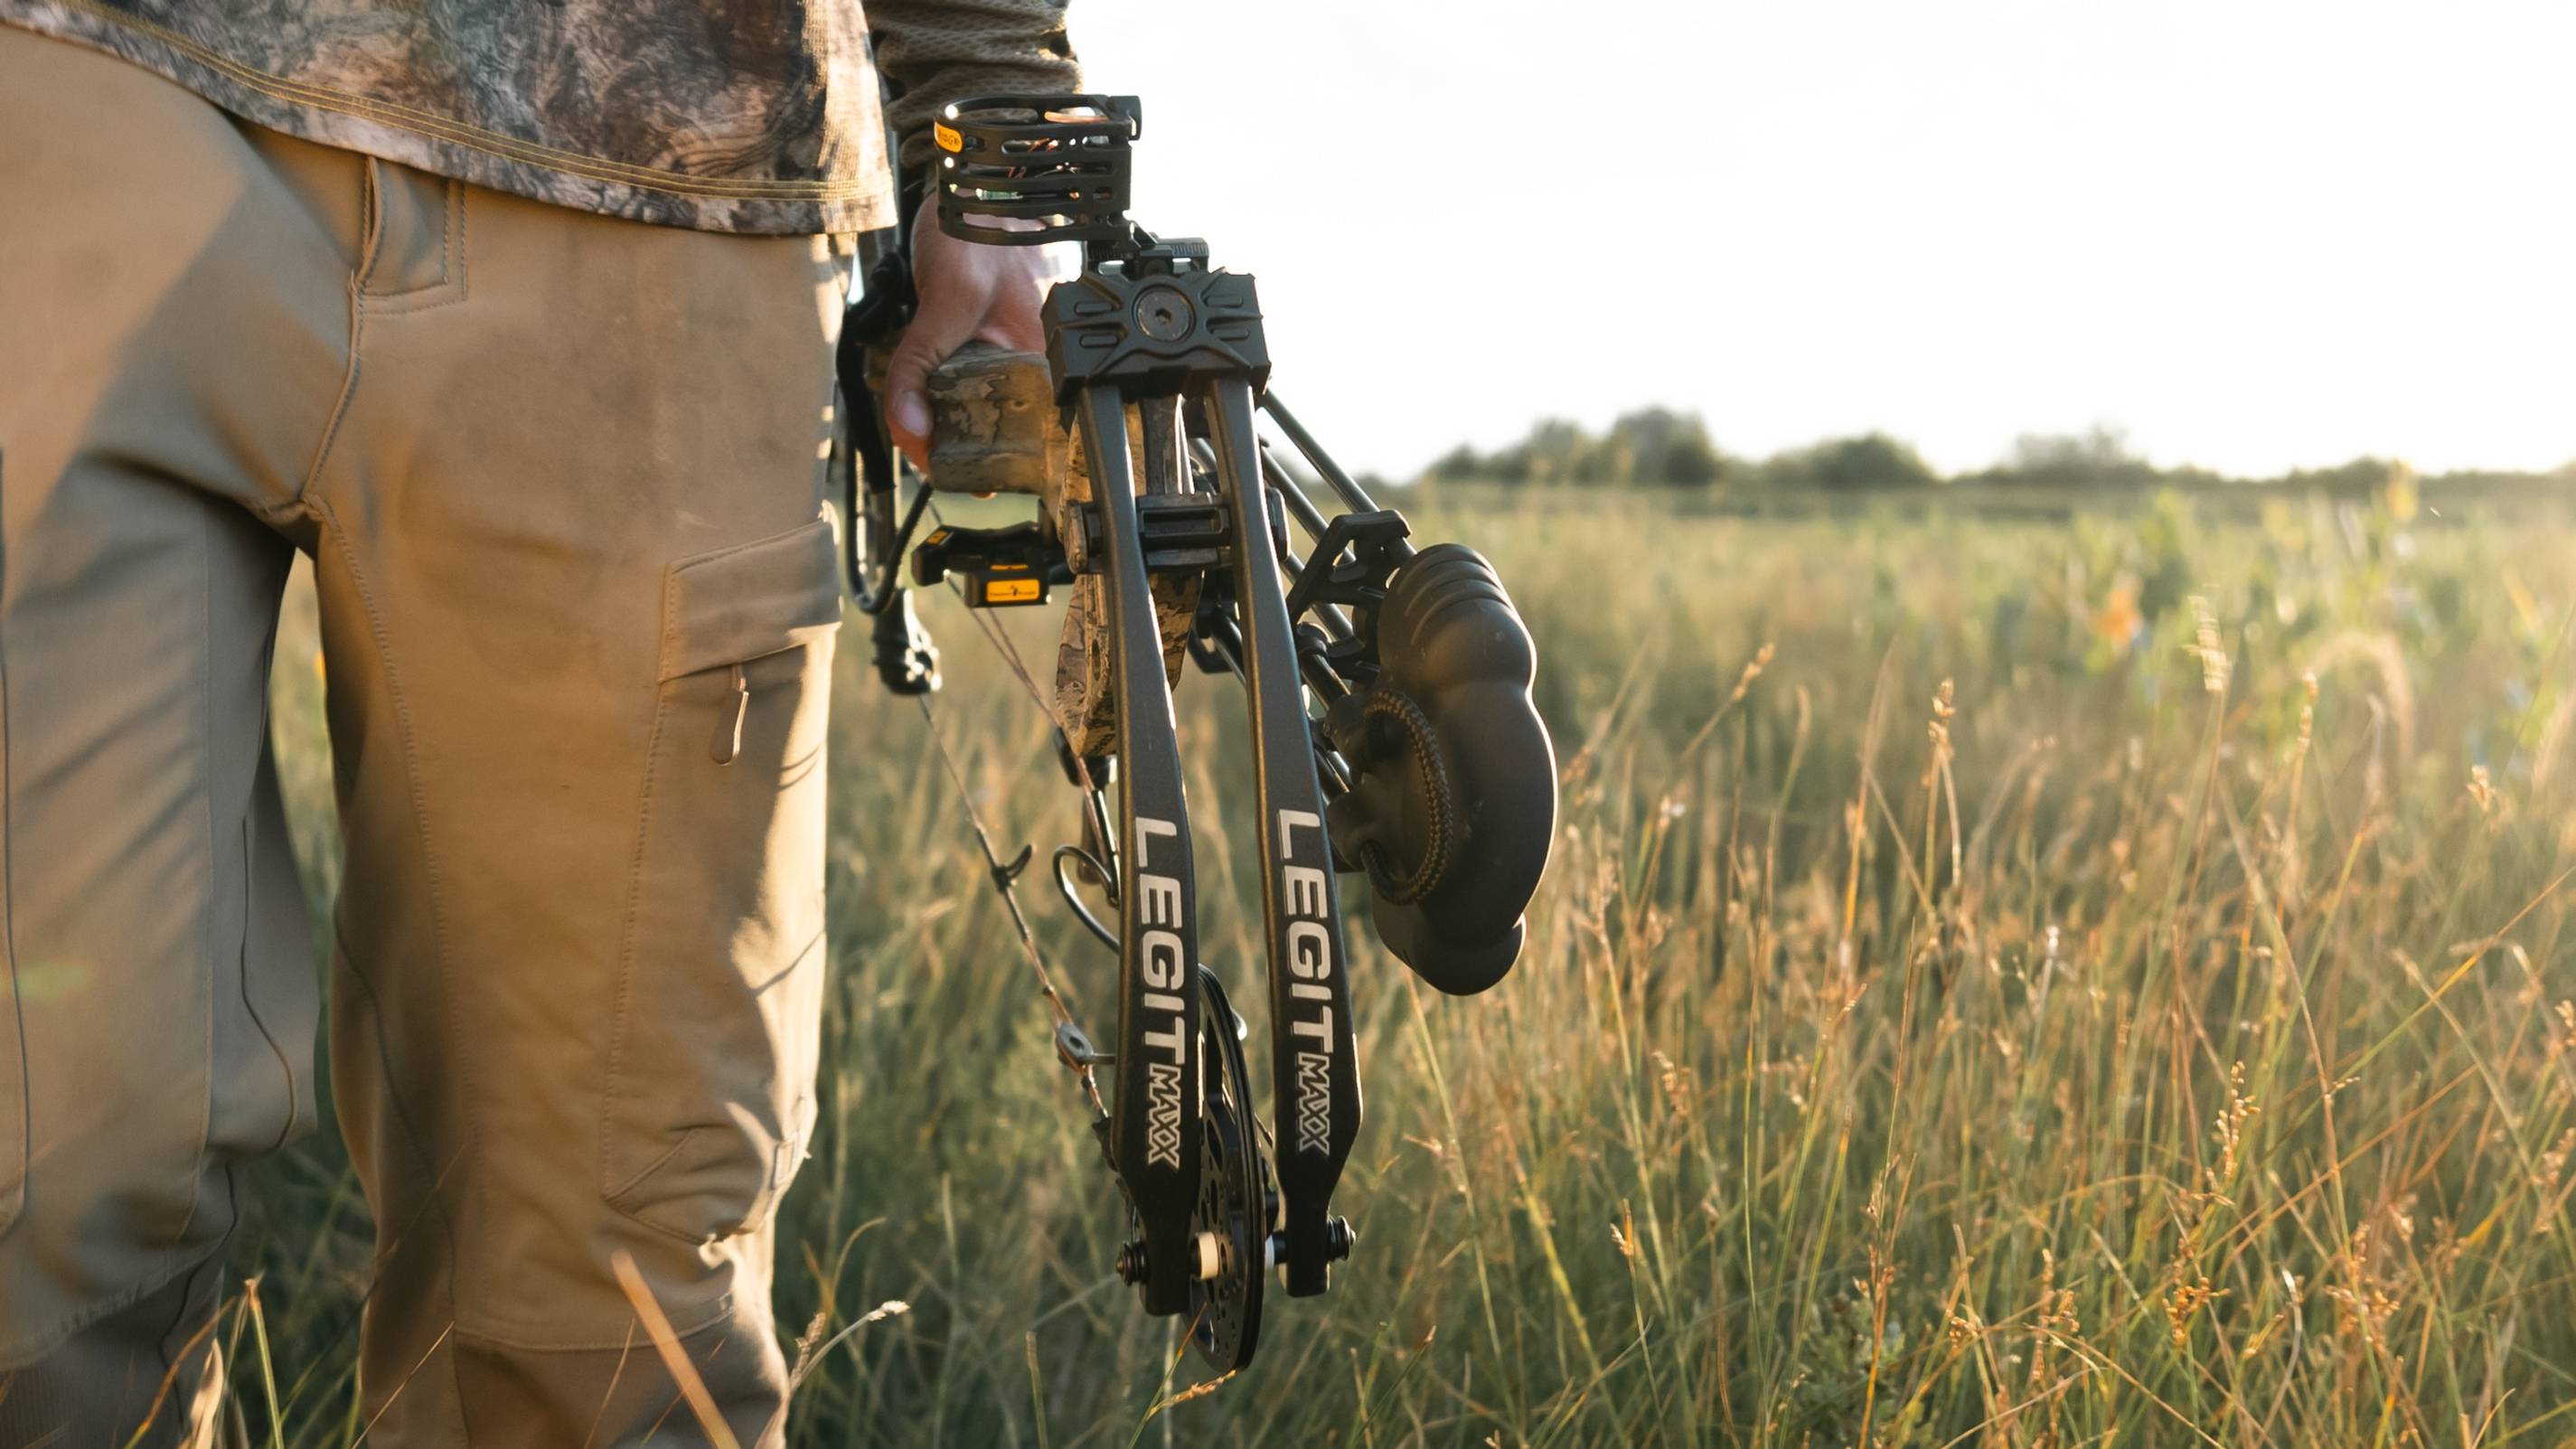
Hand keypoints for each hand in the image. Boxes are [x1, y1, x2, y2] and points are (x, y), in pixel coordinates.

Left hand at [884, 193, 1061, 472]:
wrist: (973, 193)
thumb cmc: (976, 238)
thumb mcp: (941, 309)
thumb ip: (918, 370)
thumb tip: (910, 428)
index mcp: (1045, 365)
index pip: (1024, 439)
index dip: (985, 465)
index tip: (946, 470)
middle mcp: (1038, 365)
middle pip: (1001, 428)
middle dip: (960, 445)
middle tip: (925, 450)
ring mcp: (1015, 354)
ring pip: (983, 406)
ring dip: (948, 420)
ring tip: (921, 429)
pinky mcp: (993, 342)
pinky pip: (971, 382)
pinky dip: (945, 394)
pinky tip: (925, 400)